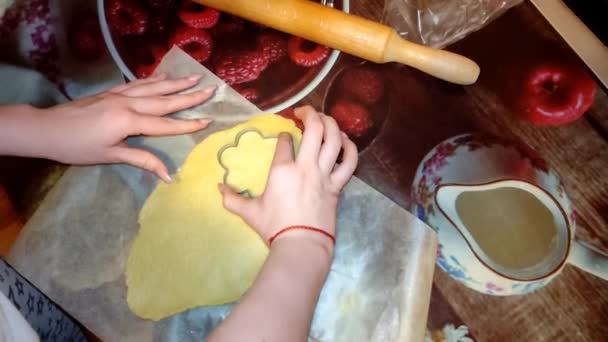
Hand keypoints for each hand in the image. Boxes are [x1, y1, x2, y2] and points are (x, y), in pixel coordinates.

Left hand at [29, 74, 213, 180]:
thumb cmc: (77, 147)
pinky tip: (164, 77)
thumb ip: (142, 160)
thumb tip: (169, 176)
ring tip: (194, 77)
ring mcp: (119, 95)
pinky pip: (138, 83)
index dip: (188, 124)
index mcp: (129, 122)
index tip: (208, 121)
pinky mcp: (111, 92)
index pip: (165, 124)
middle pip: (165, 100)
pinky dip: (154, 80)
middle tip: (211, 89)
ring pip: (154, 87)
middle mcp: (128, 104)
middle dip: (189, 96)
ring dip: (176, 83)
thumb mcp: (110, 156)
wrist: (46, 129)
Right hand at [219, 106, 357, 252]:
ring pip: (334, 140)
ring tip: (325, 119)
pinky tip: (345, 140)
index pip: (284, 141)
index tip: (284, 135)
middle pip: (314, 129)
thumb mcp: (250, 212)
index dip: (284, 134)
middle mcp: (305, 167)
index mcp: (282, 170)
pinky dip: (350, 148)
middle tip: (304, 112)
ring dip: (331, 124)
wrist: (302, 245)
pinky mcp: (337, 185)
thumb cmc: (275, 228)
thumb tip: (218, 188)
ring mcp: (324, 175)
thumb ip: (232, 198)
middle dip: (309, 114)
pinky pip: (349, 162)